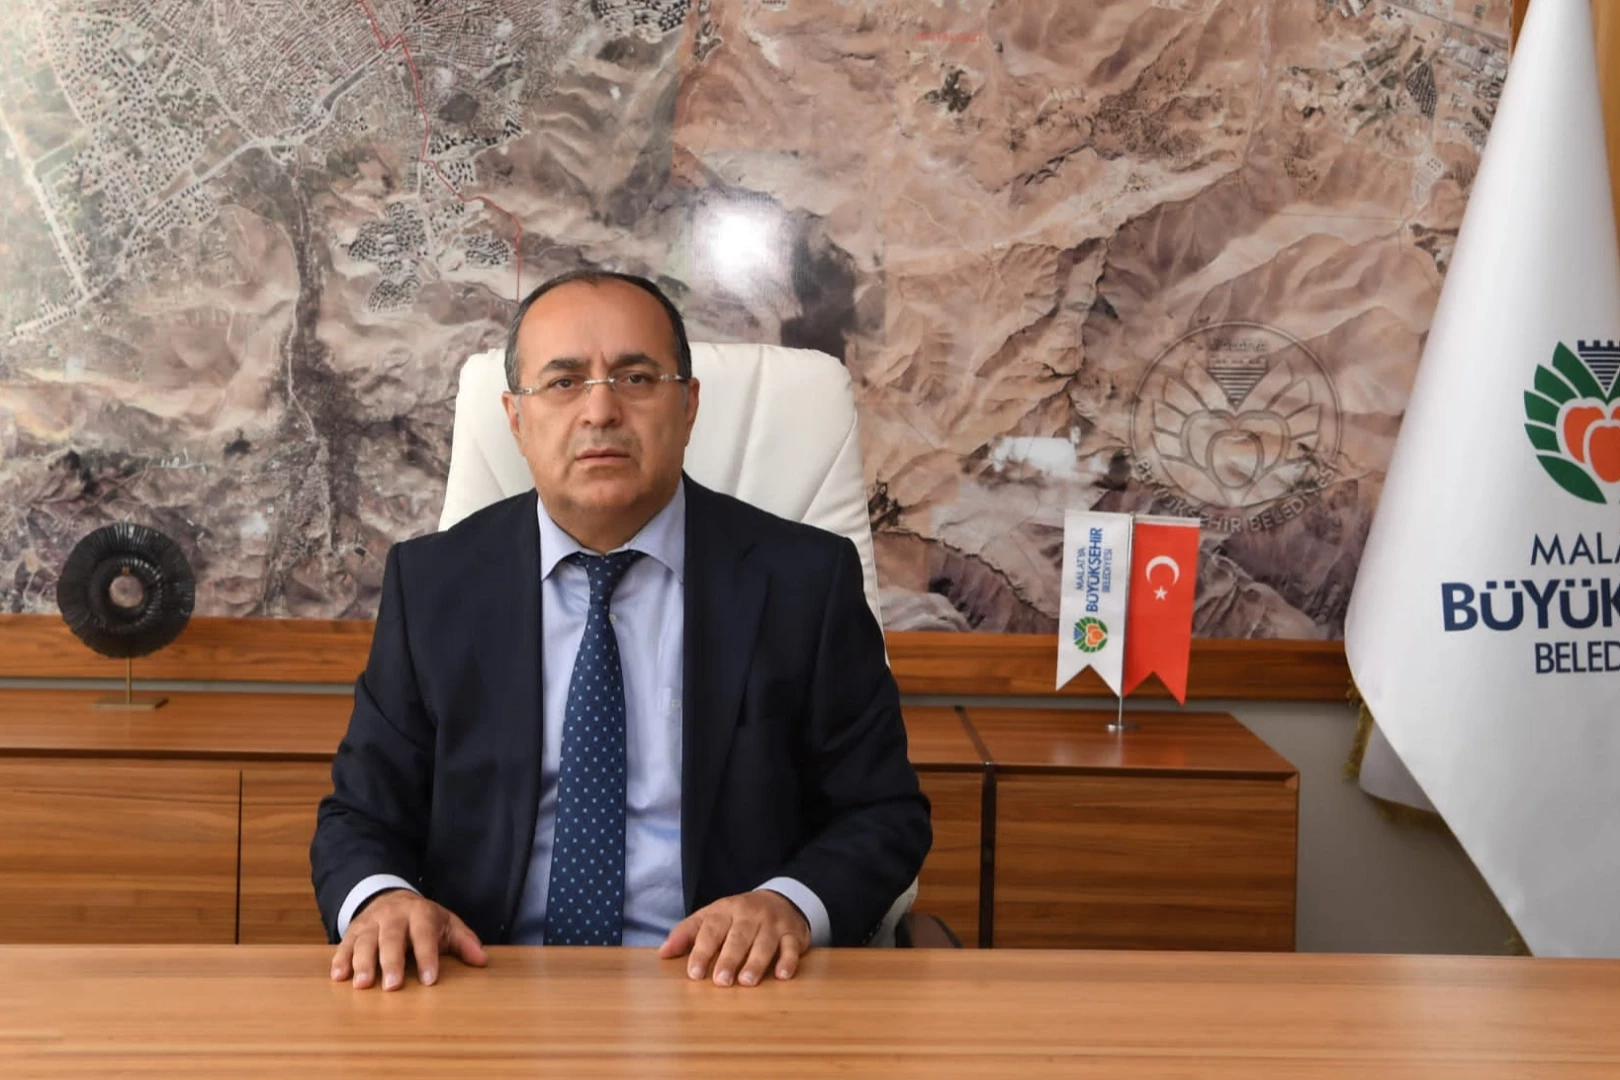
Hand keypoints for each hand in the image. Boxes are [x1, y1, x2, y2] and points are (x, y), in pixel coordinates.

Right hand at [330, 889, 487, 990]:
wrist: (390, 896)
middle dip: (391, 962)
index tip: (430, 980)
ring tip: (362, 985)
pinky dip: (340, 959)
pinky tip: (339, 976)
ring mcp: (371, 923)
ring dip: (362, 963)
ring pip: (365, 941)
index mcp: (420, 913)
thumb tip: (482, 960)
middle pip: (391, 938)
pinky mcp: (353, 930)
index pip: (425, 935)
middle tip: (393, 986)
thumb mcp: (446, 924)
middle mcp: (393, 916)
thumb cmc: (424, 919)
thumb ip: (464, 941)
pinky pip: (345, 944)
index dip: (428, 957)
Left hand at [658, 890, 810, 986]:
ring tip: (747, 981)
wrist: (780, 899)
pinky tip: (782, 975)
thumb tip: (663, 953)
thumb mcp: (711, 917)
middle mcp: (749, 915)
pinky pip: (792, 946)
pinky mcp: (793, 933)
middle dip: (729, 959)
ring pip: (765, 942)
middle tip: (721, 981)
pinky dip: (788, 960)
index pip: (711, 929)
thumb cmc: (737, 916)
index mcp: (725, 910)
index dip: (702, 951)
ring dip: (756, 962)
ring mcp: (773, 923)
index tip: (694, 973)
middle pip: (739, 937)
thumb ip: (687, 933)